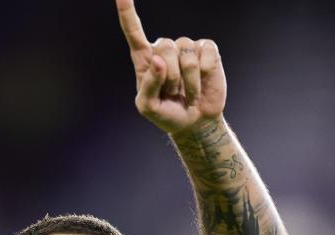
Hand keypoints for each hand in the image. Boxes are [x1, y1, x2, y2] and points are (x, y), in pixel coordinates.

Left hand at [116, 0, 225, 134]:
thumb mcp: (148, 107)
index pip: (133, 32)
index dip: (127, 12)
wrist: (194, 121)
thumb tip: (158, 61)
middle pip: (164, 46)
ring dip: (187, 80)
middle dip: (170, 76)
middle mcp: (164, 48)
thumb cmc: (166, 113)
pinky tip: (202, 82)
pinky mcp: (207, 49)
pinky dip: (204, 73)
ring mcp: (187, 47)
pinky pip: (204, 53)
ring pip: (185, 52)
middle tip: (173, 92)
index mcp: (145, 59)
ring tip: (187, 91)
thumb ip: (148, 86)